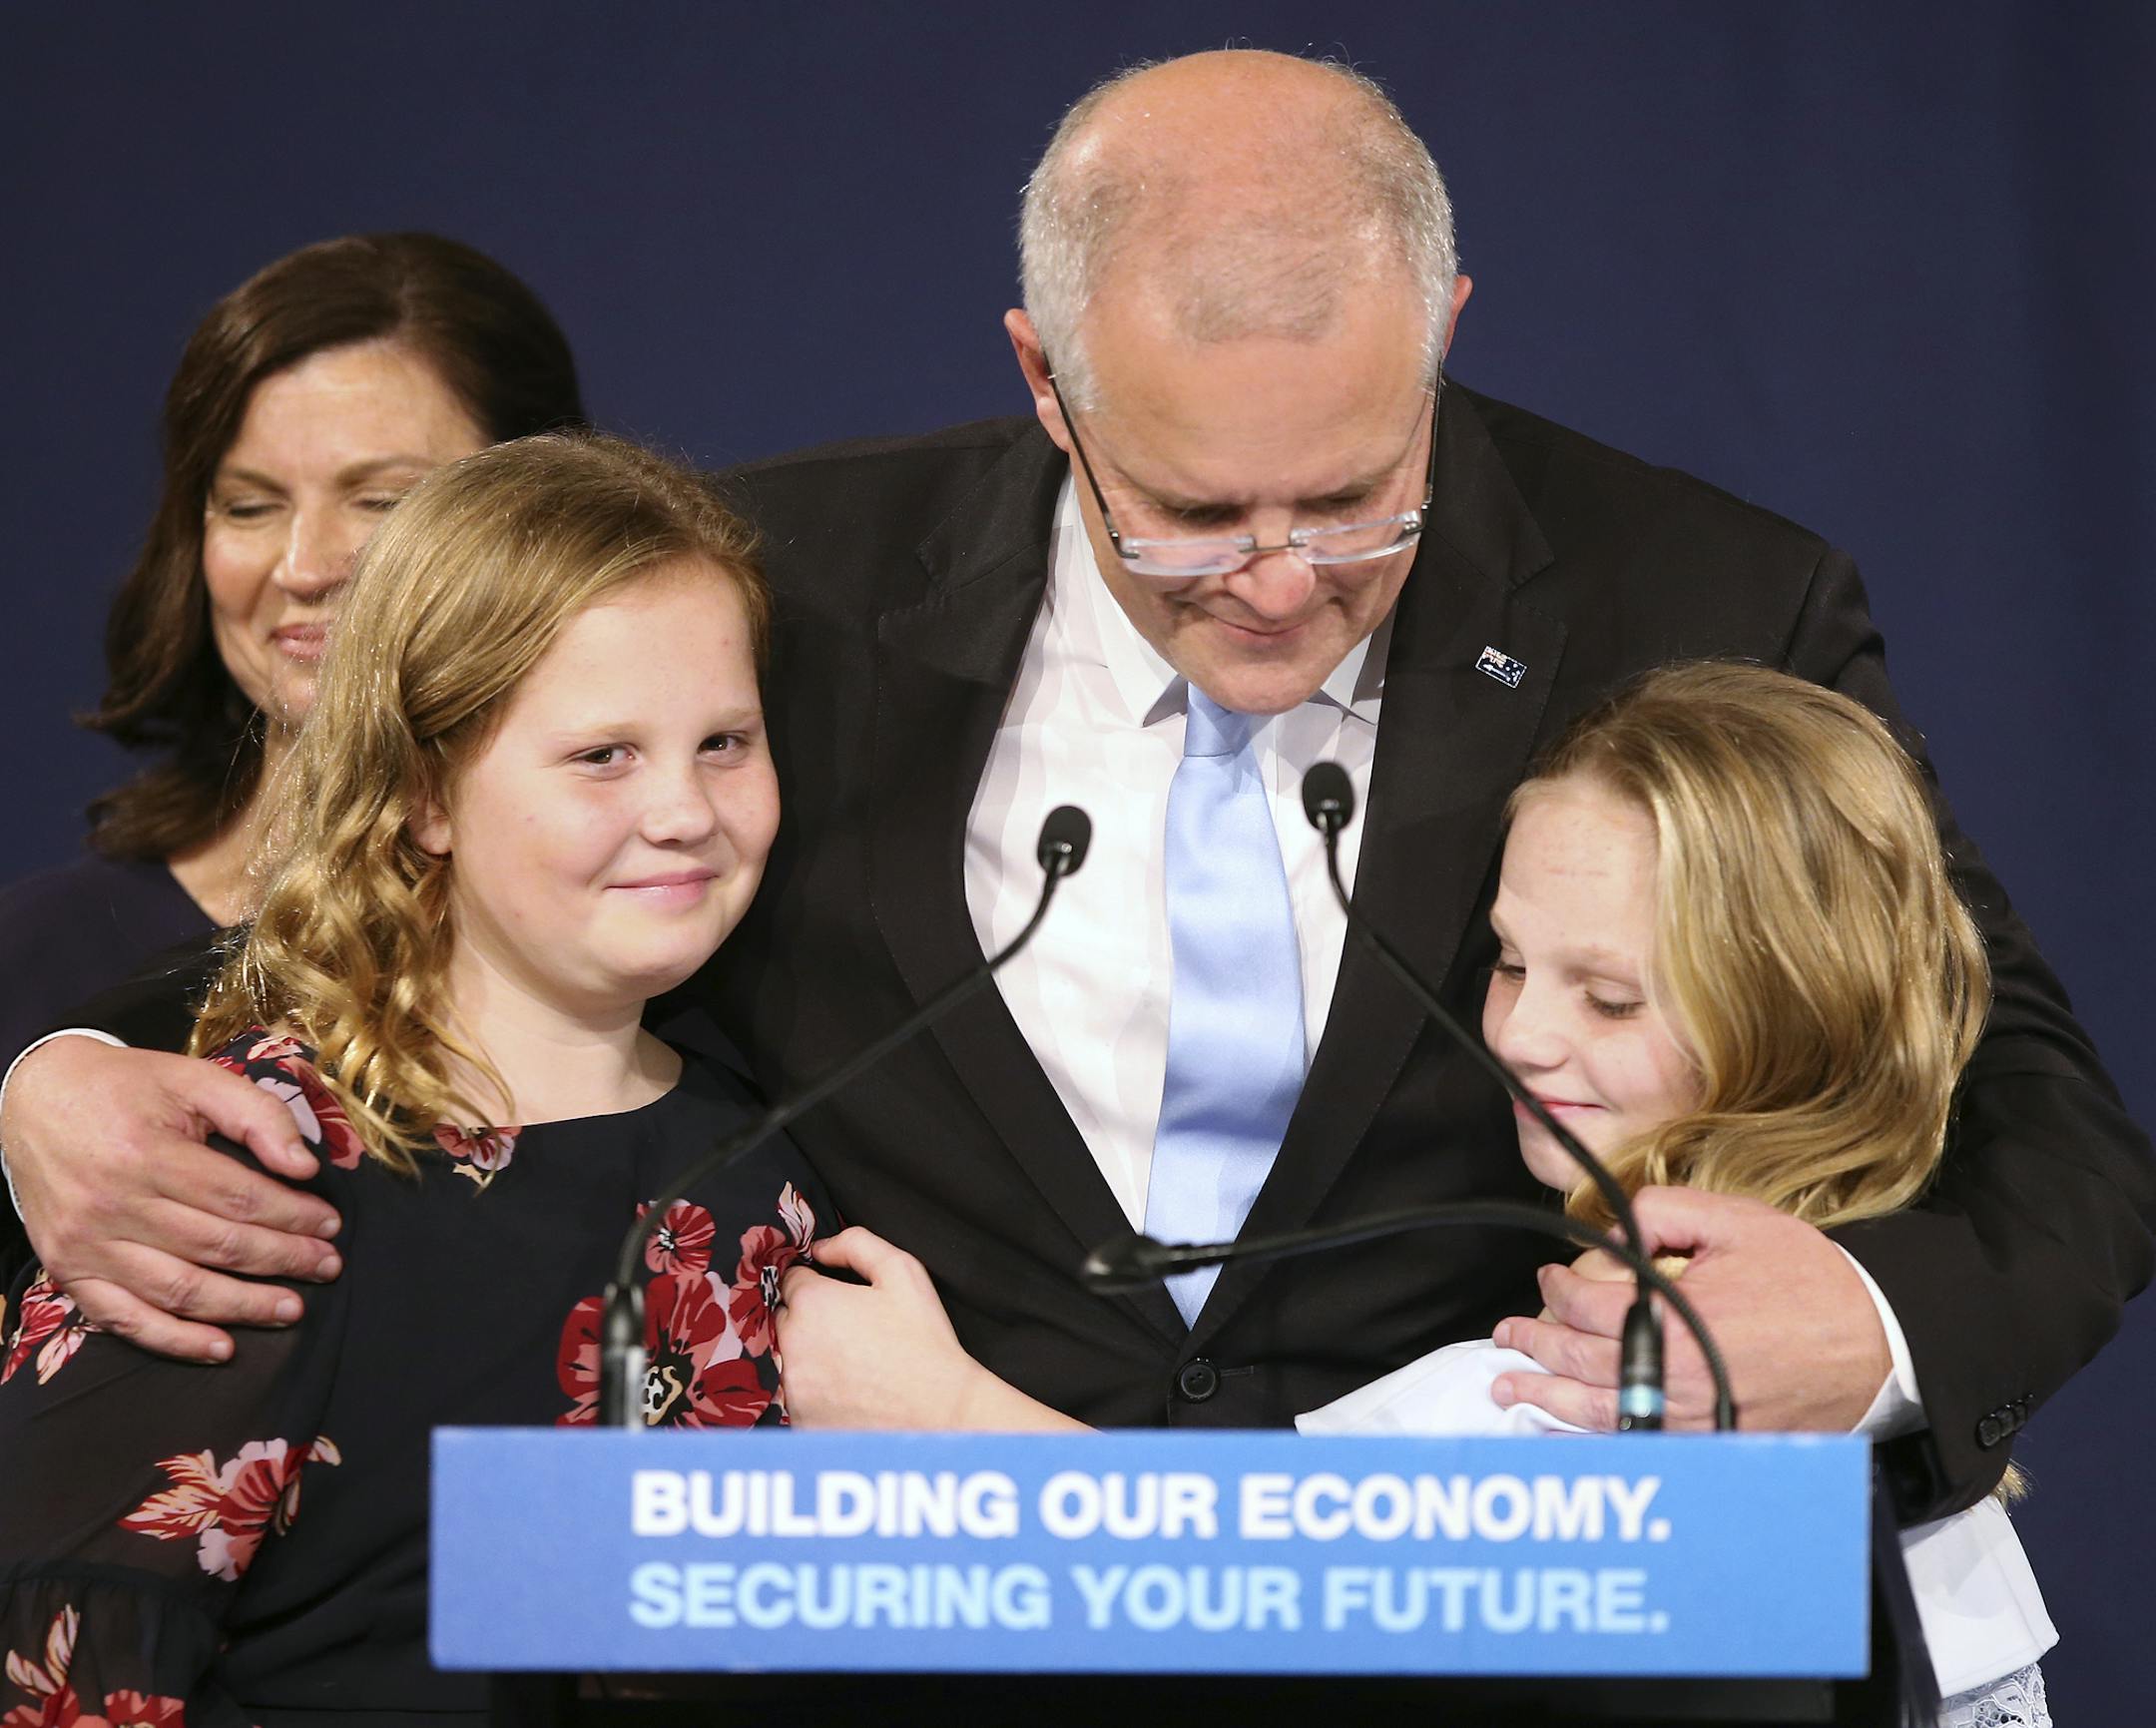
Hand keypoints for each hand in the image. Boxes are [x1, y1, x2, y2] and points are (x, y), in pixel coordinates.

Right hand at [1, 1036, 342, 1361]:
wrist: (36, 1100)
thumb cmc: (128, 1088)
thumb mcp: (195, 1079)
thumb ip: (256, 1114)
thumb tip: (304, 1166)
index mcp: (146, 1153)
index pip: (240, 1198)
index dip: (293, 1216)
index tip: (331, 1225)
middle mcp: (112, 1205)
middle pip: (216, 1246)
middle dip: (282, 1260)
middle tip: (327, 1266)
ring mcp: (86, 1245)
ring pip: (178, 1289)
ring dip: (243, 1306)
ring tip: (291, 1309)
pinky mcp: (68, 1271)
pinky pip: (124, 1320)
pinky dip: (174, 1341)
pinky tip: (221, 1347)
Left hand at [776, 1227, 1080, 1430]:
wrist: (940, 1411)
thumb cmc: (923, 1339)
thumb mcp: (902, 1271)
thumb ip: (856, 1244)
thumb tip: (820, 1248)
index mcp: (812, 1302)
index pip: (791, 1280)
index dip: (818, 1286)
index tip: (841, 1301)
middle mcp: (791, 1343)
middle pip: (783, 1319)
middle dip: (808, 1320)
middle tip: (850, 1333)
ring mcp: (793, 1386)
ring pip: (787, 1359)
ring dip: (807, 1357)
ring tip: (851, 1366)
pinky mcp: (799, 1420)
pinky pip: (795, 1396)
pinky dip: (814, 1393)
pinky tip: (847, 1393)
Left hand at [1488, 1187, 1890, 1432]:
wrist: (1877, 1340)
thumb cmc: (1808, 1278)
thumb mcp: (1734, 1221)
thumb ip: (1662, 1214)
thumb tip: (1612, 1231)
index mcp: (1672, 1316)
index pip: (1586, 1305)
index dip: (1557, 1288)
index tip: (1548, 1277)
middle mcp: (1672, 1374)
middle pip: (1580, 1359)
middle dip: (1534, 1343)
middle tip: (1507, 1335)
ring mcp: (1690, 1416)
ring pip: (1597, 1411)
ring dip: (1545, 1397)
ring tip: (1508, 1388)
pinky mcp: (1712, 1444)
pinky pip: (1638, 1447)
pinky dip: (1592, 1444)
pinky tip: (1562, 1439)